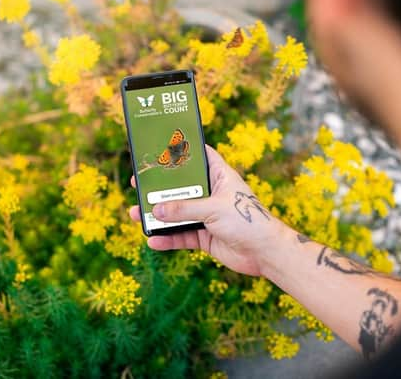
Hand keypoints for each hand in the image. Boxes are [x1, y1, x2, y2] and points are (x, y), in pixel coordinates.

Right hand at [129, 145, 286, 276]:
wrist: (265, 253)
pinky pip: (181, 236)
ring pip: (177, 213)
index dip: (183, 150)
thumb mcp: (213, 209)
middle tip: (138, 183)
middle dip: (160, 188)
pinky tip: (152, 240)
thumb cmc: (248, 221)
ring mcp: (207, 216)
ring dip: (158, 215)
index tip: (161, 146)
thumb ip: (184, 209)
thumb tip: (156, 209)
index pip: (200, 156)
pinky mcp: (205, 237)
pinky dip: (167, 239)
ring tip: (135, 214)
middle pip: (181, 187)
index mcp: (220, 176)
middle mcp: (212, 194)